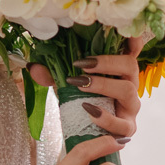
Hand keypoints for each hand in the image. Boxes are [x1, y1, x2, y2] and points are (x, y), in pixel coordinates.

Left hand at [28, 36, 142, 138]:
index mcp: (118, 70)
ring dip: (103, 85)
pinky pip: (123, 123)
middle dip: (106, 62)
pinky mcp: (128, 127)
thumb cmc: (80, 102)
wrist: (85, 133)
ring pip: (128, 90)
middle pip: (130, 64)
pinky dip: (105, 117)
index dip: (131, 38)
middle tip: (81, 64)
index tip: (121, 31)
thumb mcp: (65, 84)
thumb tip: (33, 68)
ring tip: (80, 84)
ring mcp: (131, 106)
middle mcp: (130, 84)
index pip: (131, 49)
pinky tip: (89, 111)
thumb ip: (52, 75)